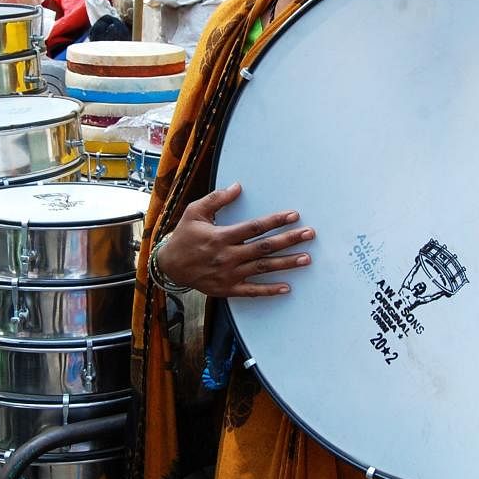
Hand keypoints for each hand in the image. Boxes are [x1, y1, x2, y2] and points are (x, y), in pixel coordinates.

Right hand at [154, 183, 314, 297]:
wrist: (170, 266)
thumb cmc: (184, 236)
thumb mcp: (194, 212)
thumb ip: (216, 199)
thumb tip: (238, 186)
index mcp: (221, 236)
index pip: (254, 227)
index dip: (275, 221)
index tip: (294, 215)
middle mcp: (228, 256)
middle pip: (264, 247)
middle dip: (289, 240)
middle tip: (309, 234)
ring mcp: (229, 274)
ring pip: (263, 268)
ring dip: (286, 263)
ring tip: (306, 258)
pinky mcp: (228, 289)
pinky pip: (252, 291)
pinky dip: (269, 290)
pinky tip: (286, 287)